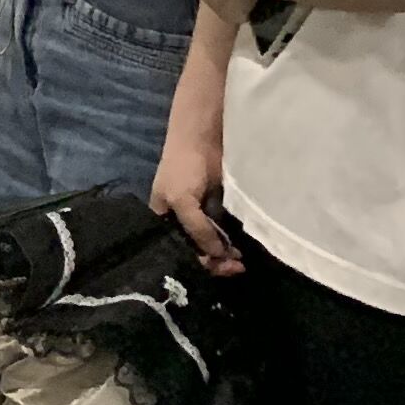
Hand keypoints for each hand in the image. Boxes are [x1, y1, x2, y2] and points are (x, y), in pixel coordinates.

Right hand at [150, 108, 239, 274]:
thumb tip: (218, 255)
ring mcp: (201, 217)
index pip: (178, 251)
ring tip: (240, 258)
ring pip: (211, 244)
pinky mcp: (218, 209)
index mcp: (163, 222)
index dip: (198, 262)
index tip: (221, 266)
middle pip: (196, 251)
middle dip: (215, 261)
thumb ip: (198, 229)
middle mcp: (181, 222)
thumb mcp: (182, 201)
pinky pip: (223, 231)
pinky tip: (240, 248)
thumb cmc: (183, 168)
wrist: (202, 138)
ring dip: (225, 254)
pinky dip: (231, 241)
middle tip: (237, 266)